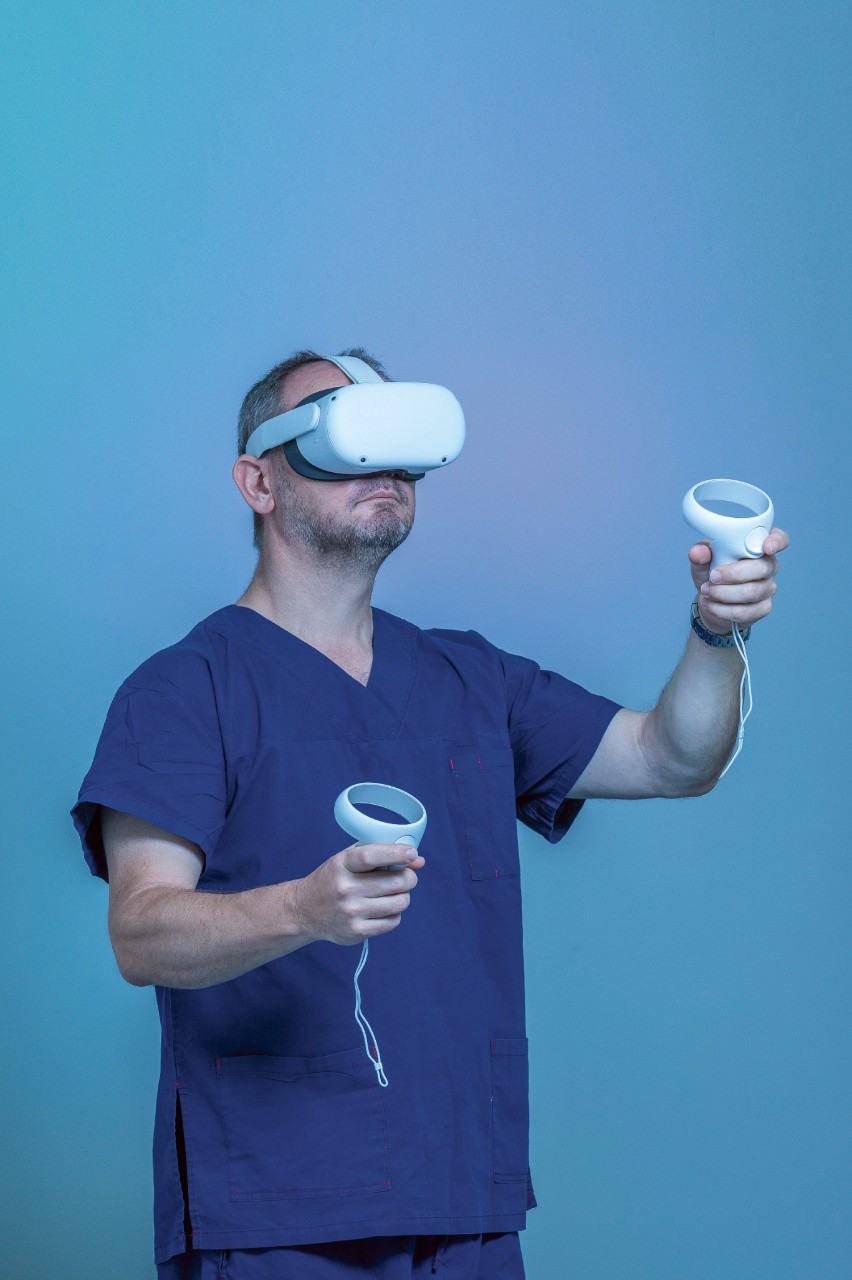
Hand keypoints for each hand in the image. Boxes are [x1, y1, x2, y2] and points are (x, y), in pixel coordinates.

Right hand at [290, 842, 425, 945]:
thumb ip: (381, 855)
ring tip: (393, 893)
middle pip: (395, 882)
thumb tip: (418, 860)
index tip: (411, 853)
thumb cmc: (334, 879)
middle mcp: (345, 889)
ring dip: (403, 896)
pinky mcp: (356, 932)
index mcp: (342, 865)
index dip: (396, 853)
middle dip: (408, 878)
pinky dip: (394, 913)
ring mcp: (350, 912)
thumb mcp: (349, 859)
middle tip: (406, 877)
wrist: (305, 910)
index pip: (371, 856)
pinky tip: (383, 909)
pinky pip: (393, 922)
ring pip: (399, 902)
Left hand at [688, 528, 789, 635]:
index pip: (779, 539)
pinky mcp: (763, 608)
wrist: (710, 601)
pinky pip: (744, 611)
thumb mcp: (702, 561)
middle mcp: (768, 566)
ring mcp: (768, 588)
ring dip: (722, 593)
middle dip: (733, 574)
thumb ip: (700, 554)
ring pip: (751, 592)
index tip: (767, 547)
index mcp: (757, 547)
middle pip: (762, 568)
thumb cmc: (712, 573)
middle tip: (713, 577)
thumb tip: (698, 552)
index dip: (777, 541)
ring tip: (706, 590)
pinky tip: (710, 604)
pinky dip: (721, 609)